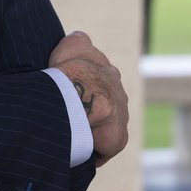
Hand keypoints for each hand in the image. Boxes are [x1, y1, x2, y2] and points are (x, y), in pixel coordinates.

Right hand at [49, 32, 128, 166]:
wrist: (76, 90)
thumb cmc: (69, 68)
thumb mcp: (72, 44)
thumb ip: (78, 41)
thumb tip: (82, 37)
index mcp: (108, 73)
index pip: (99, 84)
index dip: (84, 92)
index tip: (71, 100)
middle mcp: (119, 94)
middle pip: (105, 107)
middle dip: (91, 114)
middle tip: (69, 121)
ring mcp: (121, 116)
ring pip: (104, 129)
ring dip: (90, 134)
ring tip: (70, 137)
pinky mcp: (117, 138)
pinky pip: (102, 150)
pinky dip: (90, 152)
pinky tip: (75, 150)